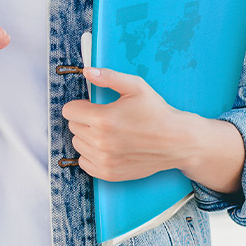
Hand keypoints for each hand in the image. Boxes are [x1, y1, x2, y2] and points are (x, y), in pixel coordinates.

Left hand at [61, 68, 192, 181]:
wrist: (175, 141)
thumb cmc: (157, 112)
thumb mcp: (136, 86)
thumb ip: (109, 77)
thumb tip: (87, 71)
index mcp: (104, 119)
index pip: (69, 111)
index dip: (81, 105)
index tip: (92, 105)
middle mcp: (101, 142)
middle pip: (73, 127)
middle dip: (85, 119)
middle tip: (105, 117)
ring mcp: (104, 160)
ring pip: (77, 144)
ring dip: (87, 136)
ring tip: (108, 131)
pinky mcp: (109, 174)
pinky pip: (84, 162)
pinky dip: (91, 154)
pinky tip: (107, 146)